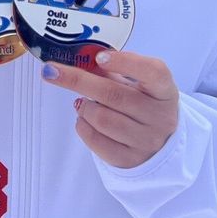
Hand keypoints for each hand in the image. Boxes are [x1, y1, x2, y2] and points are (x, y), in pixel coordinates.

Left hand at [41, 50, 178, 167]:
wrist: (159, 145)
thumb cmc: (142, 105)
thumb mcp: (137, 85)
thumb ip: (112, 71)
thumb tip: (79, 58)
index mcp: (165, 91)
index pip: (153, 71)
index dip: (125, 62)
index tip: (99, 57)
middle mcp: (161, 117)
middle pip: (114, 94)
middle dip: (77, 80)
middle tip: (52, 71)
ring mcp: (146, 142)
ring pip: (101, 118)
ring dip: (83, 107)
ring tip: (82, 103)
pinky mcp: (129, 160)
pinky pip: (95, 140)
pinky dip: (82, 126)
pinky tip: (85, 119)